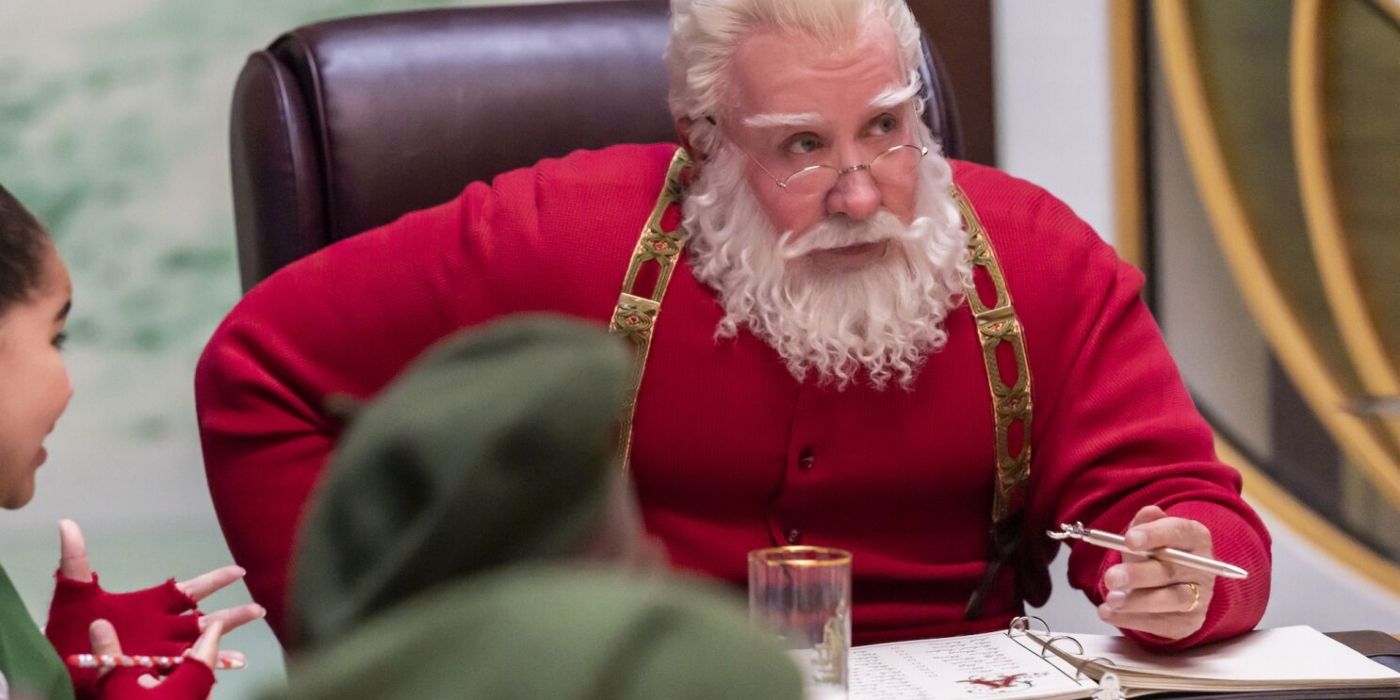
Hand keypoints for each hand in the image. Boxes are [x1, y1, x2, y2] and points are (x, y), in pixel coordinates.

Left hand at [46, 519, 262, 696]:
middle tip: (260, 609)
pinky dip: (202, 673)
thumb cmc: (67, 626)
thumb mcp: (73, 593)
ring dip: (221, 649)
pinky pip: (181, 672)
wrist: (60, 660)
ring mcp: (158, 651)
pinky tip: (220, 676)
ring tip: (243, 656)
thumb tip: (67, 524)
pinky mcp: (149, 671)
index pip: (190, 590)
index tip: (239, 571)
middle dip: (233, 615)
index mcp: (152, 606)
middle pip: (205, 621)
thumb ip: (75, 560)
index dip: (215, 580)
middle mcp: (162, 628)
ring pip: (199, 648)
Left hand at [1096, 505, 1214, 639]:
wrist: (1171, 585)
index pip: (1179, 532)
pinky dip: (1132, 620)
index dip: (1154, 535)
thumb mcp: (1149, 535)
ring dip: (1138, 601)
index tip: (1128, 540)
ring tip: (1111, 599)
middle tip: (1111, 577)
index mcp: (1195, 538)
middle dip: (1139, 575)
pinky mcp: (1190, 622)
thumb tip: (1147, 513)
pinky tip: (1110, 613)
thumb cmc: (1156, 555)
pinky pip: (1162, 623)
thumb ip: (1146, 524)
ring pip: (1173, 599)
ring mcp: (1200, 597)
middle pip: (1173, 570)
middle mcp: (1203, 567)